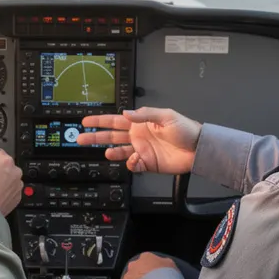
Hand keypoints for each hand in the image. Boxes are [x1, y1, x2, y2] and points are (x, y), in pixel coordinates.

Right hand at [76, 107, 202, 174]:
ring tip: (107, 153)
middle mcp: (138, 136)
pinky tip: (134, 160)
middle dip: (96, 137)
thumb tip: (126, 113)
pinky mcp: (148, 164)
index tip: (86, 121)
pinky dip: (130, 164)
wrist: (198, 149)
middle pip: (111, 136)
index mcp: (140, 123)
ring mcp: (142, 150)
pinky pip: (133, 166)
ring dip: (111, 152)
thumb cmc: (186, 130)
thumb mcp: (166, 116)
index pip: (115, 121)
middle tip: (81, 139)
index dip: (100, 121)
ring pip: (119, 152)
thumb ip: (145, 115)